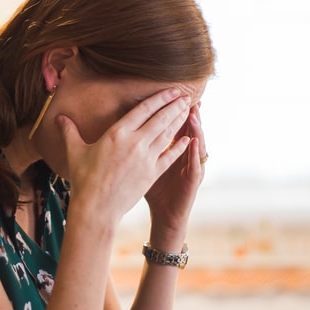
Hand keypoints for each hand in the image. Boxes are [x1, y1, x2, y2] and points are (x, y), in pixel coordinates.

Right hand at [58, 89, 192, 226]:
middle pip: (160, 118)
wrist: (96, 208)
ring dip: (178, 120)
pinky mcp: (152, 174)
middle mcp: (135, 143)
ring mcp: (146, 159)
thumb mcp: (75, 152)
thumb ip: (70, 132)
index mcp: (117, 133)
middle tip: (186, 95)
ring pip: (167, 134)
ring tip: (187, 110)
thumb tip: (59, 117)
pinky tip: (187, 139)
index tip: (171, 90)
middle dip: (174, 105)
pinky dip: (179, 147)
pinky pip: (170, 156)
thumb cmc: (84, 180)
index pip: (143, 109)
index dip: (159, 98)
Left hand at [144, 104, 205, 240]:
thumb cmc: (152, 190)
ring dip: (194, 128)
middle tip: (186, 95)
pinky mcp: (191, 182)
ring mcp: (188, 167)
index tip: (167, 93)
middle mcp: (183, 156)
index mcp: (169, 150)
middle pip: (185, 130)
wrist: (165, 215)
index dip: (169, 110)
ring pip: (194, 144)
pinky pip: (194, 165)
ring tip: (193, 112)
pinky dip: (193, 153)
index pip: (170, 125)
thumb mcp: (142, 166)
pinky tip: (192, 141)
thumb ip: (134, 147)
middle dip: (184, 113)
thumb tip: (115, 132)